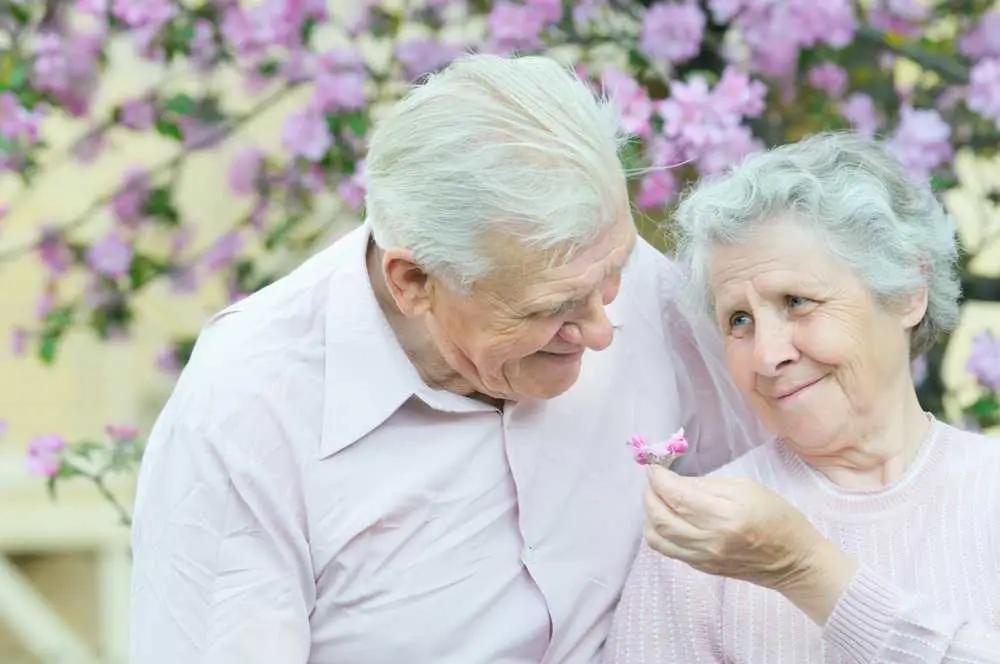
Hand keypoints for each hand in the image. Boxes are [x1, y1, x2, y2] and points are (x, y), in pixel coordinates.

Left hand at [642, 466, 841, 593]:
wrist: (794, 561)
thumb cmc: (777, 516)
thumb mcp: (746, 487)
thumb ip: (707, 484)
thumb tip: (676, 482)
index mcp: (725, 516)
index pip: (677, 496)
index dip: (658, 480)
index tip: (653, 468)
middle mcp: (710, 540)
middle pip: (660, 517)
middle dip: (649, 495)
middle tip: (653, 481)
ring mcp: (703, 558)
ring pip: (657, 537)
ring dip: (649, 514)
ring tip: (656, 499)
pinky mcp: (701, 568)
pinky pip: (668, 550)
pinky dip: (659, 531)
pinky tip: (666, 518)